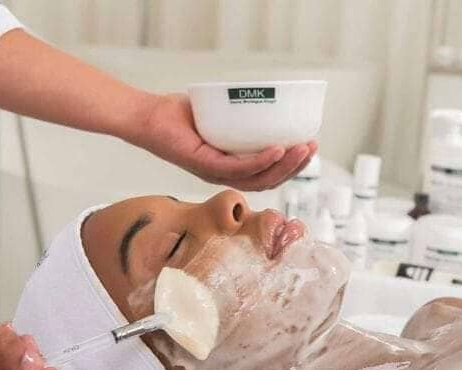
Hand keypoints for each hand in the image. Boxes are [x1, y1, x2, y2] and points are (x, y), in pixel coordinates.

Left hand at [130, 93, 317, 190]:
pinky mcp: (204, 165)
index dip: (292, 166)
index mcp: (230, 168)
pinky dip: (261, 160)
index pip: (269, 175)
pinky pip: (238, 167)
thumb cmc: (180, 114)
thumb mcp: (219, 114)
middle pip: (269, 180)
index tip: (310, 147)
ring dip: (285, 165)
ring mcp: (214, 173)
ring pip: (259, 178)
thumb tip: (269, 96)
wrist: (148, 116)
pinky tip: (277, 150)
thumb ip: (241, 113)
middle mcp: (224, 176)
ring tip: (303, 148)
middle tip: (313, 146)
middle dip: (296, 166)